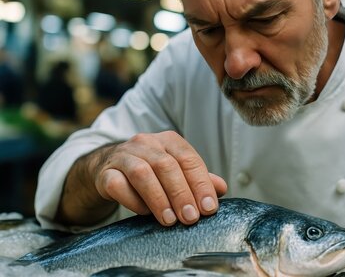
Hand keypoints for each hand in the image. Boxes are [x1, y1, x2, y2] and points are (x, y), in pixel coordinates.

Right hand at [93, 131, 226, 225]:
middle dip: (181, 193)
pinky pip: (118, 185)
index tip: (209, 208)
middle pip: (166, 165)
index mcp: (168, 140)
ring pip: (142, 173)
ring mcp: (123, 156)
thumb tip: (221, 188)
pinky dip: (133, 200)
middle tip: (191, 218)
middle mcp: (146, 143)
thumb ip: (197, 179)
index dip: (201, 184)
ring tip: (170, 220)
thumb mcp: (176, 171)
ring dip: (159, 198)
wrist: (108, 167)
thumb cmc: (151, 171)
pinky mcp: (105, 173)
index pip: (188, 159)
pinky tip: (144, 213)